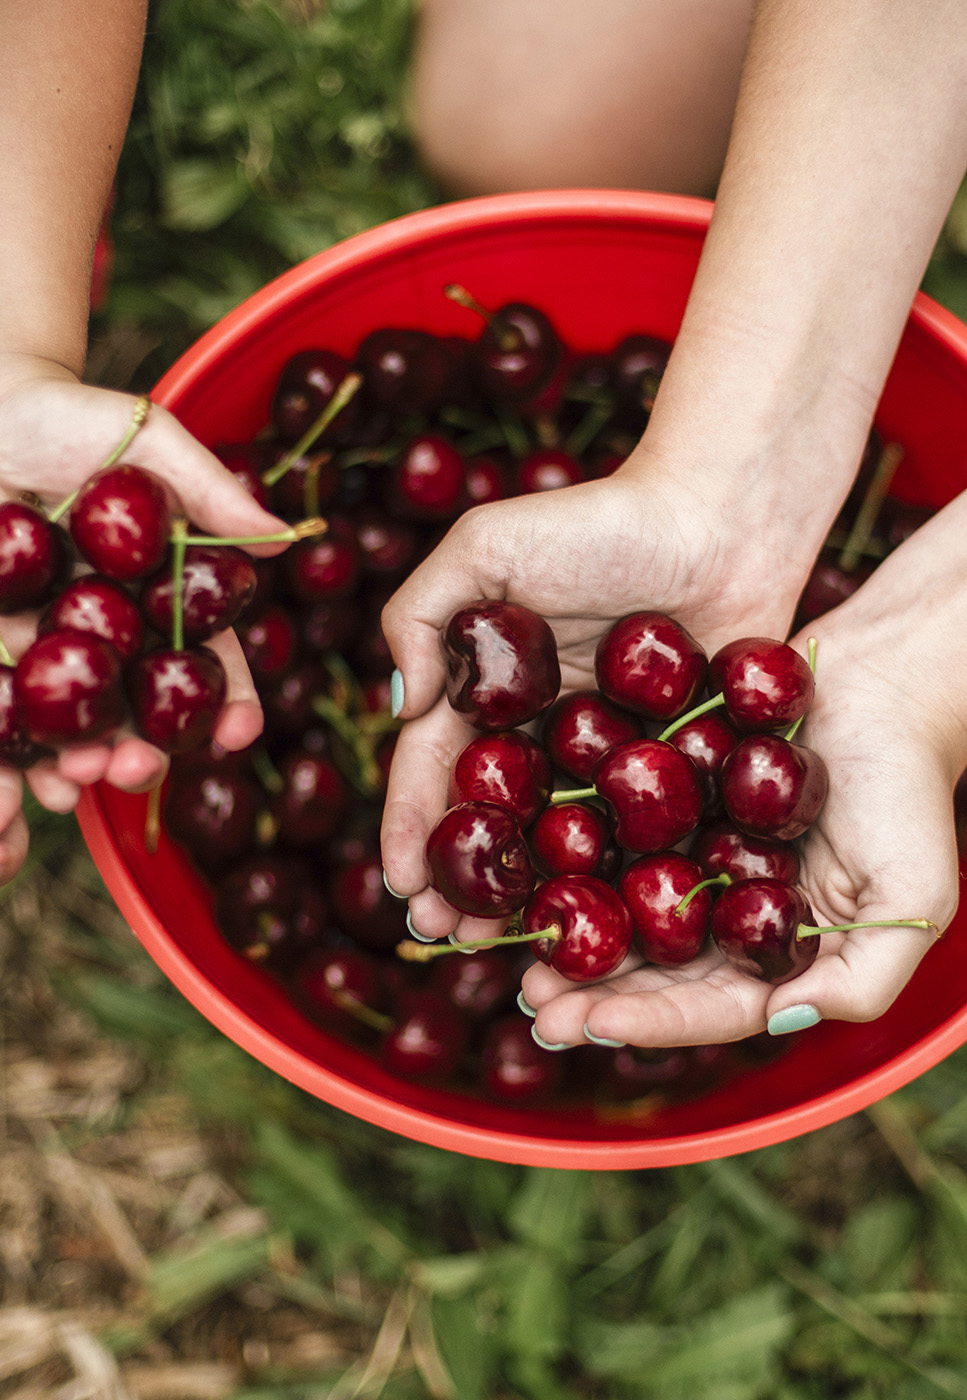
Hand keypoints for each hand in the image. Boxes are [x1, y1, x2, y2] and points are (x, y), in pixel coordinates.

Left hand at [0, 359, 291, 878]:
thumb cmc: (66, 415)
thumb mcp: (147, 439)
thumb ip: (208, 489)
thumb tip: (282, 537)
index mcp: (158, 595)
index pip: (205, 657)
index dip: (229, 698)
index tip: (240, 732)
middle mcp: (109, 631)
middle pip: (136, 706)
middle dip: (143, 749)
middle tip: (138, 767)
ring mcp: (46, 642)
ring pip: (69, 718)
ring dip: (74, 759)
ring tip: (74, 778)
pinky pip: (4, 698)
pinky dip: (11, 740)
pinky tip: (19, 771)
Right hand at [380, 452, 822, 941]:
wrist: (724, 517)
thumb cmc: (602, 521)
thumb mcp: (487, 545)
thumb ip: (422, 613)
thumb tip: (406, 708)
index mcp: (494, 689)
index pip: (438, 768)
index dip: (415, 826)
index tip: (403, 883)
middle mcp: (545, 732)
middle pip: (495, 820)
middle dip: (463, 878)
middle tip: (445, 932)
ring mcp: (611, 756)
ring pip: (560, 841)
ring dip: (530, 896)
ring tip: (508, 948)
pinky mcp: (677, 768)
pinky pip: (640, 834)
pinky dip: (616, 881)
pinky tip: (600, 923)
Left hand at [518, 521, 965, 1048]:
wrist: (885, 678)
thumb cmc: (909, 789)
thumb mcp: (913, 895)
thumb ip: (862, 976)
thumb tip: (782, 1023)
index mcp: (776, 949)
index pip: (708, 1004)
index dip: (649, 1020)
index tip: (587, 1023)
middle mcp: (726, 912)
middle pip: (650, 967)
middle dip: (590, 991)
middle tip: (531, 1001)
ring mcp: (693, 855)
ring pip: (620, 908)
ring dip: (571, 933)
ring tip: (518, 953)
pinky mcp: (667, 800)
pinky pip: (613, 834)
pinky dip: (572, 857)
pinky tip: (528, 868)